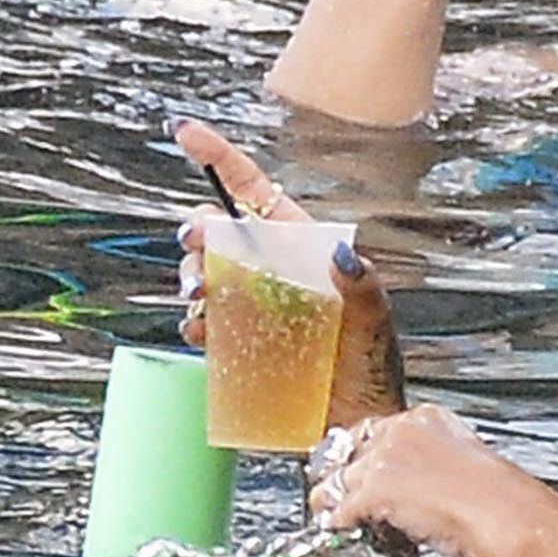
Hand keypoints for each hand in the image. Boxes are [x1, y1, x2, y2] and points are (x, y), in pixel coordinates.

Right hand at [167, 115, 404, 425]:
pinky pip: (201, 323)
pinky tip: (205, 331)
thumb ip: (360, 283)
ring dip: (192, 276)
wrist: (357, 425)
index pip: (252, 191)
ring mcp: (247, 305)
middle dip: (199, 230)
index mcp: (299, 246)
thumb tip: (339, 255)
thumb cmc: (371, 365)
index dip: (217, 157)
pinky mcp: (234, 344)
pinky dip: (196, 323)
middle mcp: (268, 269)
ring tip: (203, 295)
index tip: (183, 131)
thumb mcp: (375, 319)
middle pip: (217, 231)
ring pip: (201, 273)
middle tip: (198, 245)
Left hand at [309, 403, 533, 556]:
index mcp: (429, 418)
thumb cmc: (501, 501)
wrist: (510, 518)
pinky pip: (339, 508)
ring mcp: (386, 459)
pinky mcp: (375, 490)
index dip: (362, 451)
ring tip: (329, 512)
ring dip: (332, 498)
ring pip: (338, 478)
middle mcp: (403, 431)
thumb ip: (434, 464)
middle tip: (333, 491)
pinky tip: (339, 530)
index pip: (377, 427)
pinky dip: (335, 522)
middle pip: (349, 448)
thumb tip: (417, 483)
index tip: (356, 464)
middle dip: (339, 471)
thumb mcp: (465, 466)